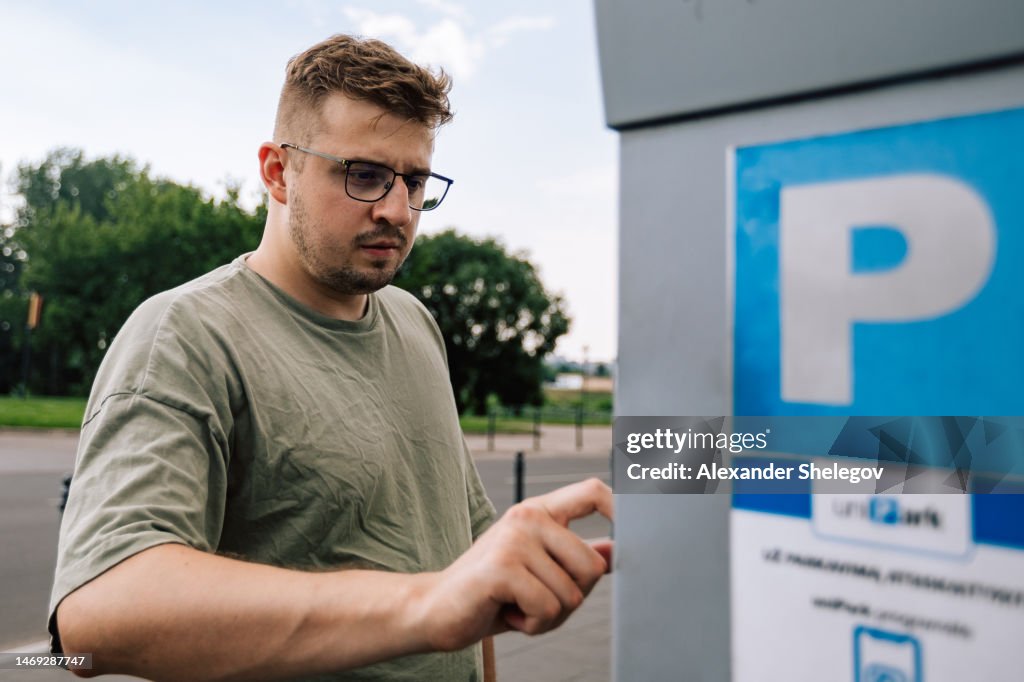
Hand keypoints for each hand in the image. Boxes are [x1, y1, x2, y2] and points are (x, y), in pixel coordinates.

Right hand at [416, 478, 612, 650]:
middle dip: (574, 598)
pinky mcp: (502, 568)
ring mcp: (514, 539)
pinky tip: (508, 613)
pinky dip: (532, 624)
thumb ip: (573, 558)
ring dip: (549, 617)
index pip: (592, 492)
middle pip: (593, 565)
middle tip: (538, 601)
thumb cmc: (493, 593)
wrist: (435, 609)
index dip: (621, 507)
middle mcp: (528, 517)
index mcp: (539, 513)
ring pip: (571, 594)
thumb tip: (615, 550)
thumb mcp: (538, 572)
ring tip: (518, 607)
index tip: (636, 528)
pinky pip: (547, 608)